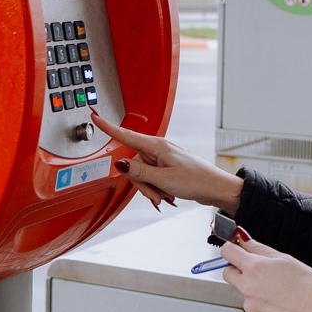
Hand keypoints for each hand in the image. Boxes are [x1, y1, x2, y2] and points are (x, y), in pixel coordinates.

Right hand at [91, 113, 243, 213]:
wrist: (215, 188)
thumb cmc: (196, 180)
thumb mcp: (164, 178)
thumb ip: (139, 172)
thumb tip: (120, 163)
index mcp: (157, 146)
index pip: (126, 135)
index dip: (109, 127)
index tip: (95, 116)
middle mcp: (158, 150)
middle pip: (133, 165)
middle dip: (141, 183)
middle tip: (156, 194)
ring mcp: (161, 159)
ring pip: (141, 175)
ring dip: (150, 189)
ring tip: (165, 195)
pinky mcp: (165, 168)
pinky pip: (150, 179)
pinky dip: (156, 189)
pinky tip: (167, 195)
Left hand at [221, 231, 311, 311]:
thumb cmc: (311, 289)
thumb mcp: (287, 260)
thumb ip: (260, 249)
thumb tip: (244, 240)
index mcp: (255, 267)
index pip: (228, 252)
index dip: (232, 249)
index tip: (236, 249)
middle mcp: (248, 287)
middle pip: (228, 273)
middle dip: (238, 270)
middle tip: (258, 272)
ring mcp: (251, 306)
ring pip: (244, 294)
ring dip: (254, 292)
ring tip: (279, 294)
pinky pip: (253, 311)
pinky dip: (262, 308)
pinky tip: (280, 307)